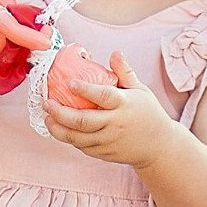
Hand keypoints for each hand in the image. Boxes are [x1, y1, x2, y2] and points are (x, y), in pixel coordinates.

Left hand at [46, 52, 181, 168]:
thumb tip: (114, 52)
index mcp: (124, 105)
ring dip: (59, 129)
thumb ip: (125, 72)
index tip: (69, 82)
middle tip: (47, 104)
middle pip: (84, 121)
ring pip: (78, 138)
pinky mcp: (105, 153)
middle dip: (61, 113)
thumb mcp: (140, 90)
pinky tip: (61, 130)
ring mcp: (109, 141)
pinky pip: (83, 147)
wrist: (159, 145)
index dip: (85, 89)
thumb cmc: (148, 113)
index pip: (103, 96)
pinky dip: (71, 139)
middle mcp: (115, 124)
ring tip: (47, 119)